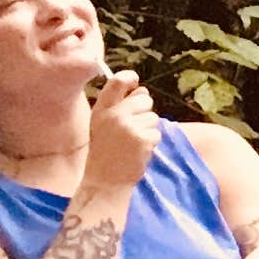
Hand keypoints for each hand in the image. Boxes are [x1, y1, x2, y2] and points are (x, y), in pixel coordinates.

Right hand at [79, 70, 161, 198]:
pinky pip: (156, 133)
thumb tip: (143, 89)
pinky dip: (151, 142)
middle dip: (144, 111)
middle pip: (144, 99)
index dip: (129, 78)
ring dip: (148, 129)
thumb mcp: (104, 125)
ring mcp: (129, 127)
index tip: (134, 81)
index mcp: (101, 110)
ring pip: (153, 117)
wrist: (105, 180)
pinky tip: (137, 151)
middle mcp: (114, 115)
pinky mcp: (142, 139)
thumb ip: (120, 106)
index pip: (116, 82)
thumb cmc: (106, 152)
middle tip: (132, 130)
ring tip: (132, 143)